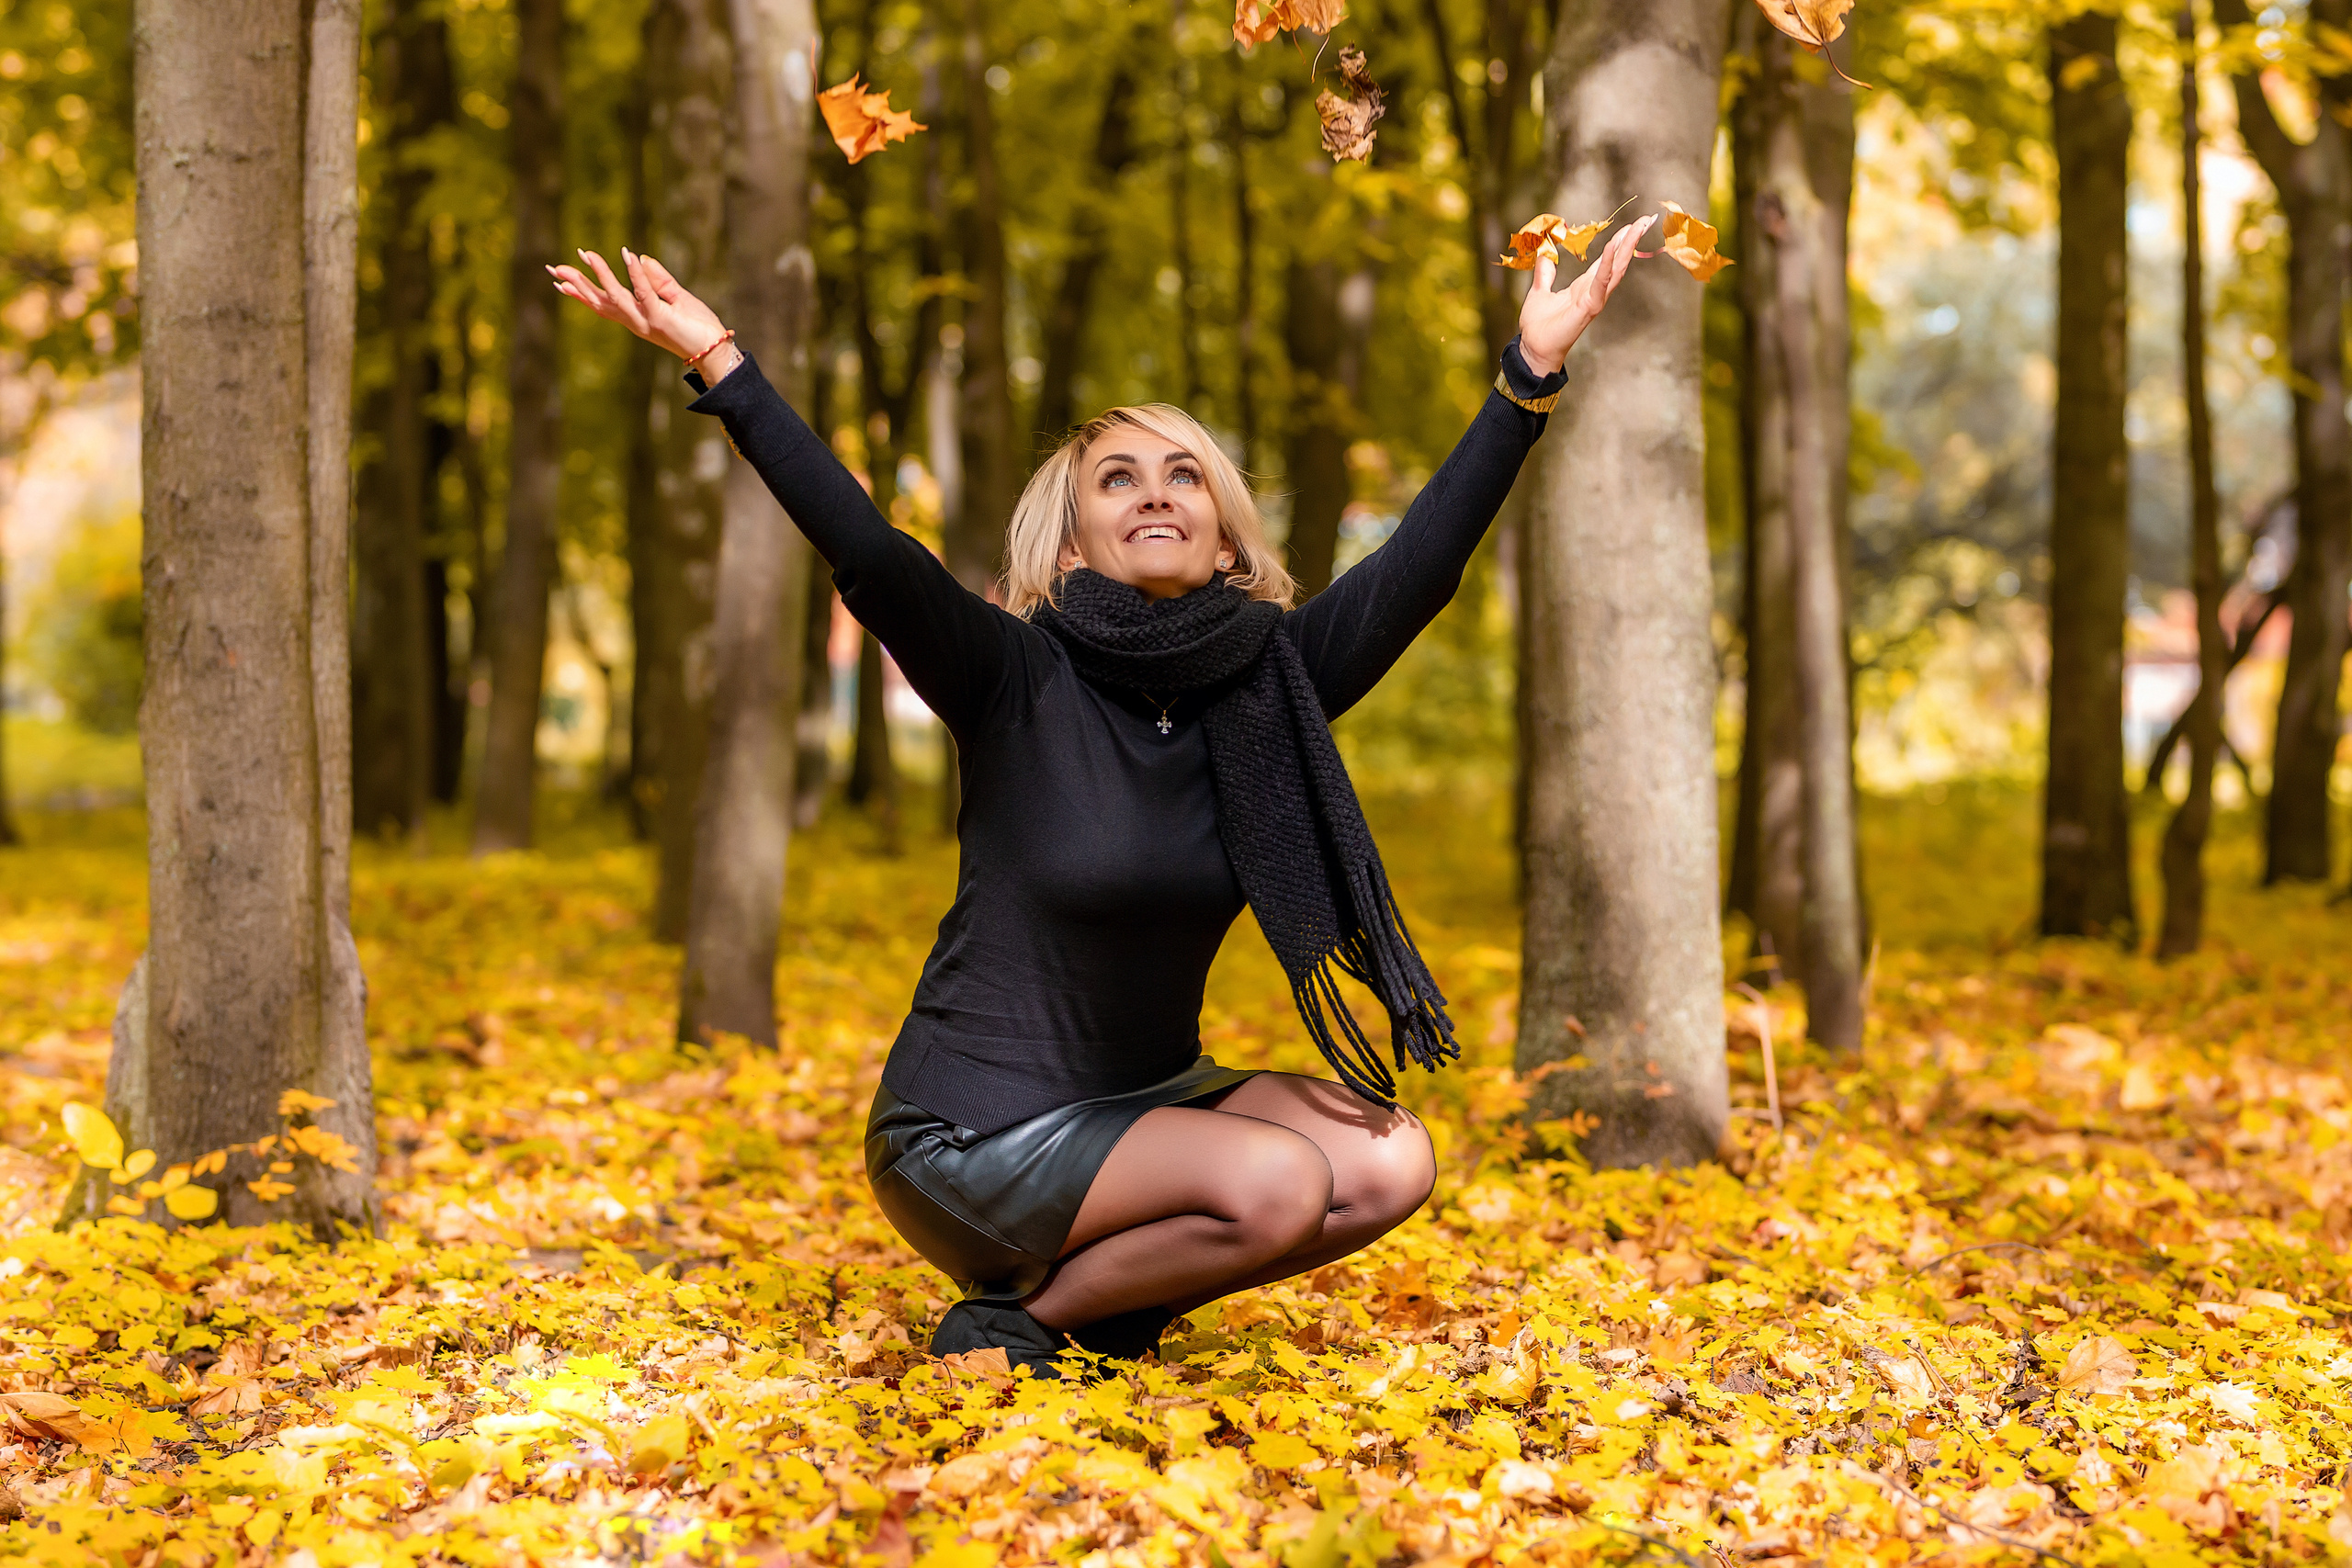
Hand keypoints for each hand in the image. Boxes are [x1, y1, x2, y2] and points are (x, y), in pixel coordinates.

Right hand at [547, 247, 731, 364]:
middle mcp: (635, 322)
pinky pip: (643, 293)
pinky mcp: (660, 319)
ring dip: (600, 275)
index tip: (558, 280)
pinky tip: (626, 255)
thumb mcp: (676, 297)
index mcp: (635, 317)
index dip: (580, 291)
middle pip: (599, 301)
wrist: (715, 350)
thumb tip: (638, 257)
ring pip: (615, 297)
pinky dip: (635, 273)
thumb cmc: (698, 326)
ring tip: (586, 254)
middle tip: (554, 268)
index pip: (603, 303)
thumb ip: (657, 279)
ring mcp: (645, 322)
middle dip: (577, 284)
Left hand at [1516, 214, 1653, 376]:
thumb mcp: (1539, 291)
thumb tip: (1544, 255)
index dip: (1620, 241)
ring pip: (1617, 268)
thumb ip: (1544, 273)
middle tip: (1647, 219)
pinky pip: (1601, 282)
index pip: (1607, 259)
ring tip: (1638, 227)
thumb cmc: (1538, 326)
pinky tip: (1613, 247)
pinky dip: (1608, 264)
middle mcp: (1594, 290)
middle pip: (1619, 260)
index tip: (1632, 224)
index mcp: (1584, 285)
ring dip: (1627, 247)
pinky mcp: (1589, 307)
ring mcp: (1594, 299)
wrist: (1533, 347)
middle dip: (1632, 239)